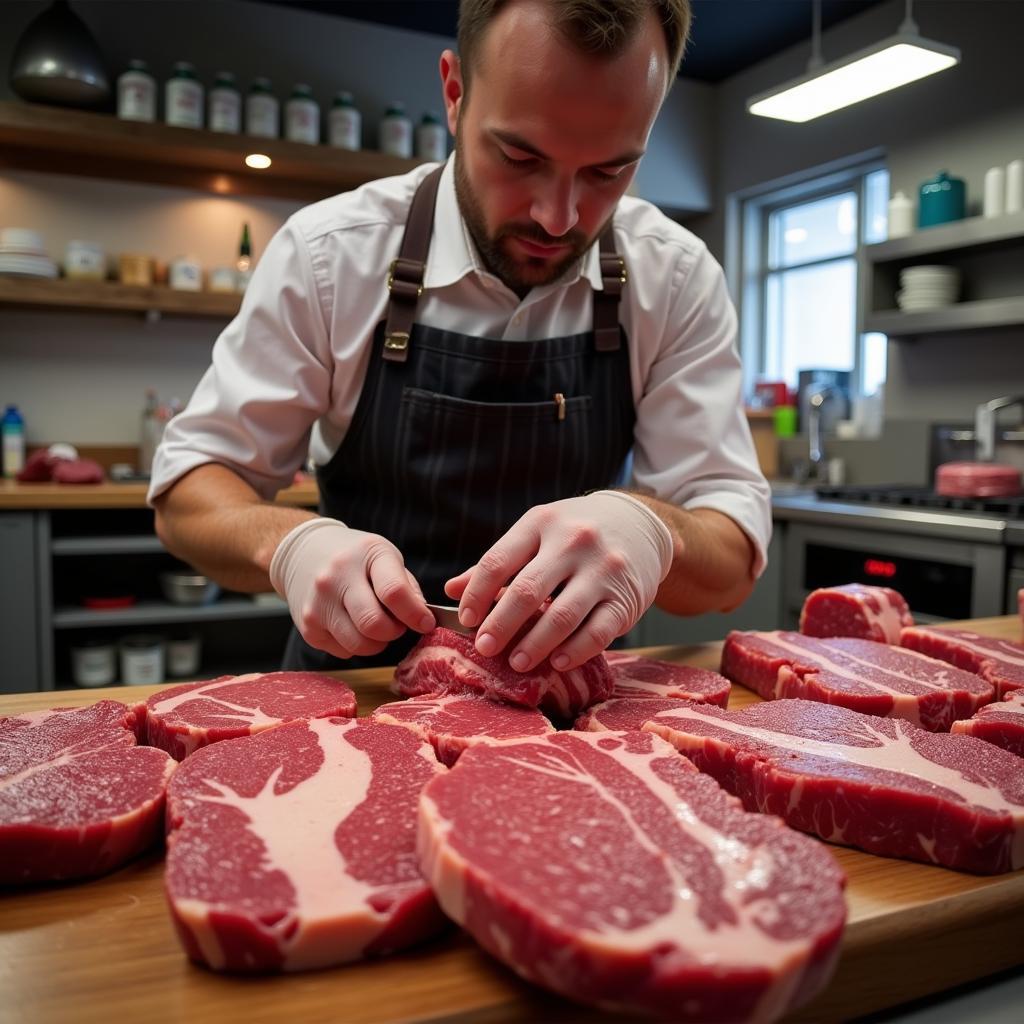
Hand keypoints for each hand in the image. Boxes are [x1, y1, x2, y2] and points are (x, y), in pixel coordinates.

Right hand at [269, 518, 434, 658]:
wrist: (305, 553)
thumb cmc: (357, 558)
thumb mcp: (386, 558)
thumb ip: (407, 588)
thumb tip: (423, 621)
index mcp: (367, 554)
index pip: (393, 592)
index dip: (415, 614)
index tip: (426, 623)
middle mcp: (337, 576)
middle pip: (374, 624)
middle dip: (394, 631)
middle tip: (396, 625)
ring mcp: (318, 602)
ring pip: (359, 644)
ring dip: (377, 643)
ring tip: (376, 626)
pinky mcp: (308, 626)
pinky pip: (343, 652)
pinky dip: (355, 645)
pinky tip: (352, 625)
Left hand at [446, 491, 675, 672]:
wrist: (641, 524)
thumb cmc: (575, 533)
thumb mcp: (536, 533)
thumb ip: (497, 563)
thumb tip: (451, 590)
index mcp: (541, 523)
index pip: (498, 562)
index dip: (477, 595)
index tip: (466, 620)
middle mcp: (573, 542)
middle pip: (527, 590)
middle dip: (500, 625)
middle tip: (483, 648)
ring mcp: (602, 570)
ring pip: (562, 615)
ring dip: (534, 644)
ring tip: (516, 662)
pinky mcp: (626, 597)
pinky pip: (598, 631)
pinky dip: (574, 651)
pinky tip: (556, 662)